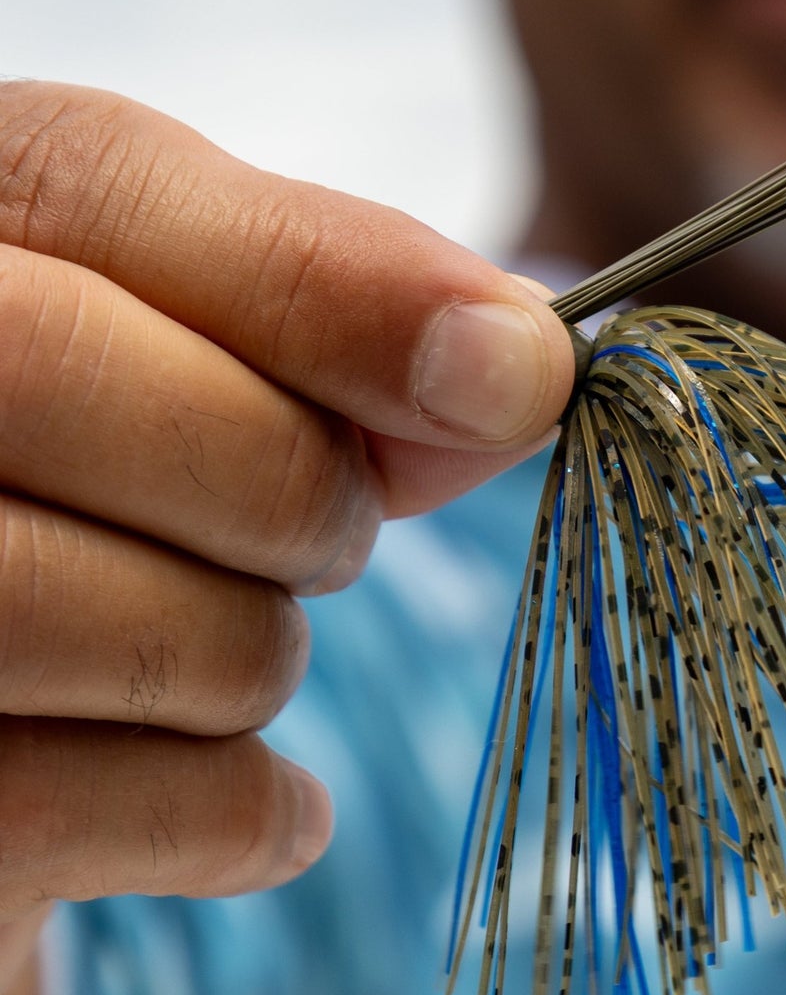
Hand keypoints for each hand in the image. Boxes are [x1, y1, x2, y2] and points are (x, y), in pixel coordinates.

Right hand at [0, 83, 575, 994]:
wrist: (8, 723)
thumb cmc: (102, 523)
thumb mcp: (195, 381)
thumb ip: (329, 337)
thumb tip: (519, 365)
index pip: (92, 182)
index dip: (335, 278)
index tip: (526, 365)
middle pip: (66, 372)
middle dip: (286, 479)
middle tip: (326, 536)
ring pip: (119, 610)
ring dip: (251, 653)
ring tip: (217, 653)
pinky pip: (115, 808)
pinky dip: (240, 812)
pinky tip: (222, 788)